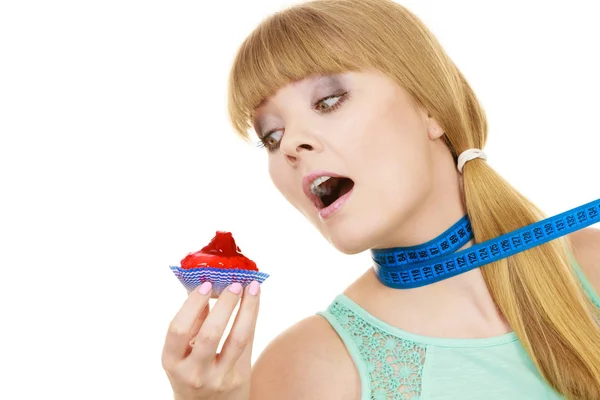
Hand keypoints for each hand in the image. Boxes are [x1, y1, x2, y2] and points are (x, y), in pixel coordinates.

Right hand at [162, 281, 260, 399]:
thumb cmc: (193, 371)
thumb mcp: (183, 353)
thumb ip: (193, 323)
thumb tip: (206, 284)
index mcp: (173, 362)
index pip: (178, 330)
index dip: (192, 305)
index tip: (206, 284)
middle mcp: (194, 373)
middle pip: (210, 334)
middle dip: (225, 305)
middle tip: (234, 283)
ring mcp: (218, 378)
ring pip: (237, 339)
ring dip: (246, 308)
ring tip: (251, 286)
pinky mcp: (239, 378)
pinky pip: (248, 343)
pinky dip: (252, 318)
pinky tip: (255, 300)